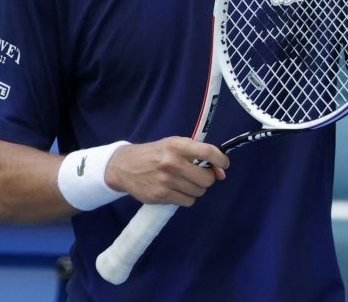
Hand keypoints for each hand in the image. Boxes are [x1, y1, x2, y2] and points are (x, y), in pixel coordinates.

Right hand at [105, 136, 228, 206]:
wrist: (124, 166)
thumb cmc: (153, 154)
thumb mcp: (172, 145)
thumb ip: (196, 154)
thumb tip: (220, 173)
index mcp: (176, 145)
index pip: (208, 152)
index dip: (221, 160)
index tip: (223, 165)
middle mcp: (171, 162)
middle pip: (207, 179)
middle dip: (207, 178)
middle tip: (197, 175)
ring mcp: (166, 180)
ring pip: (198, 192)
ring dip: (195, 189)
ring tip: (182, 182)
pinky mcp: (161, 196)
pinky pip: (188, 201)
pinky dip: (185, 197)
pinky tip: (174, 190)